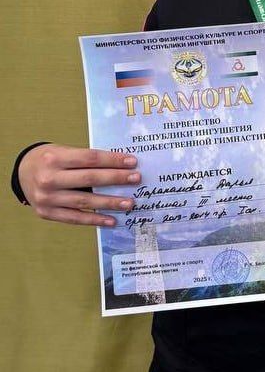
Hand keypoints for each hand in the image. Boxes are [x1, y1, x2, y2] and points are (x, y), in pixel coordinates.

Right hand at [18, 144, 140, 226]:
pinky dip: (95, 220)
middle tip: (135, 179)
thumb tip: (119, 166)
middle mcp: (49, 178)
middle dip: (116, 179)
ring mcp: (47, 198)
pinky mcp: (46, 213)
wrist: (22, 172)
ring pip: (84, 202)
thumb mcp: (63, 151)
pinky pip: (75, 218)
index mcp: (55, 158)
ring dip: (110, 203)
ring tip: (129, 202)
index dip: (112, 160)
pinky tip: (112, 220)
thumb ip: (86, 159)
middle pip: (89, 179)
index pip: (90, 159)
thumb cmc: (49, 159)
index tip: (132, 162)